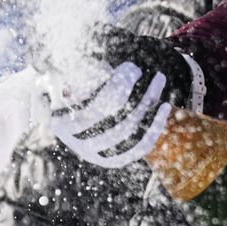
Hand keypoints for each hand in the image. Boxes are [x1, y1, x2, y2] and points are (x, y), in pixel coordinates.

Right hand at [50, 25, 205, 167]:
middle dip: (139, 94)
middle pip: (116, 120)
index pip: (96, 106)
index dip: (118, 87)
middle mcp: (77, 142)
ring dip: (149, 104)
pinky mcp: (112, 159)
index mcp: (62, 120)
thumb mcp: (67, 71)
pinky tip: (164, 106)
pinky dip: (154, 127)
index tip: (132, 67)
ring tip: (159, 79)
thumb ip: (75, 70)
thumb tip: (88, 70)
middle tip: (153, 73)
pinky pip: (138, 147)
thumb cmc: (73, 80)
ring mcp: (95, 153)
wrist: (76, 105)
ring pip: (130, 132)